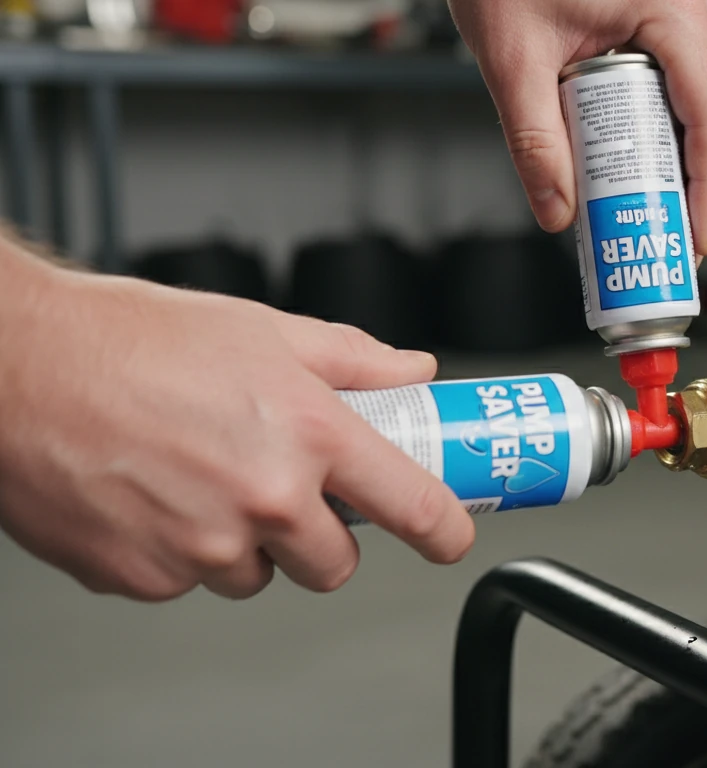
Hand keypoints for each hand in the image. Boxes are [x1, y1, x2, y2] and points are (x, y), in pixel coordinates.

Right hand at [0, 247, 473, 600]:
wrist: (19, 366)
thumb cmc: (130, 339)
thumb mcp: (264, 331)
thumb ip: (353, 361)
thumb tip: (412, 374)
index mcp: (309, 434)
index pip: (414, 508)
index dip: (444, 530)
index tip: (449, 536)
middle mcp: (264, 499)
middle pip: (335, 565)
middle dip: (321, 537)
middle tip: (287, 489)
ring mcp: (202, 548)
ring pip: (258, 576)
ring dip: (247, 543)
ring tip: (203, 477)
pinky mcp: (144, 578)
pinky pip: (188, 582)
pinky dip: (181, 552)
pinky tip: (156, 496)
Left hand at [449, 0, 706, 255]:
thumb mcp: (511, 54)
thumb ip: (533, 140)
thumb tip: (558, 208)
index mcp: (674, 10)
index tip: (695, 237)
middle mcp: (692, 9)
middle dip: (694, 187)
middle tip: (668, 239)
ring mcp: (682, 12)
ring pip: (698, 103)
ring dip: (674, 160)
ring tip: (646, 209)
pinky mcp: (663, 16)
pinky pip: (675, 83)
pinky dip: (657, 128)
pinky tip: (630, 161)